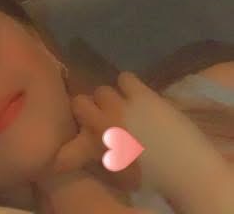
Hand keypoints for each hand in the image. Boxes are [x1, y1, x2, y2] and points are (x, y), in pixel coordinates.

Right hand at [58, 72, 233, 212]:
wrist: (185, 167)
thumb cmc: (149, 176)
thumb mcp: (115, 168)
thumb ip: (96, 153)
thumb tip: (85, 144)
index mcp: (92, 141)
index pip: (68, 123)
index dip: (74, 122)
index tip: (81, 128)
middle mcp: (100, 120)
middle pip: (81, 101)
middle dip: (89, 109)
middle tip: (102, 117)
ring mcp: (121, 104)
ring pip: (102, 91)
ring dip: (108, 99)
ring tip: (121, 106)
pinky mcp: (142, 94)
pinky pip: (125, 78)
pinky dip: (127, 86)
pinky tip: (135, 95)